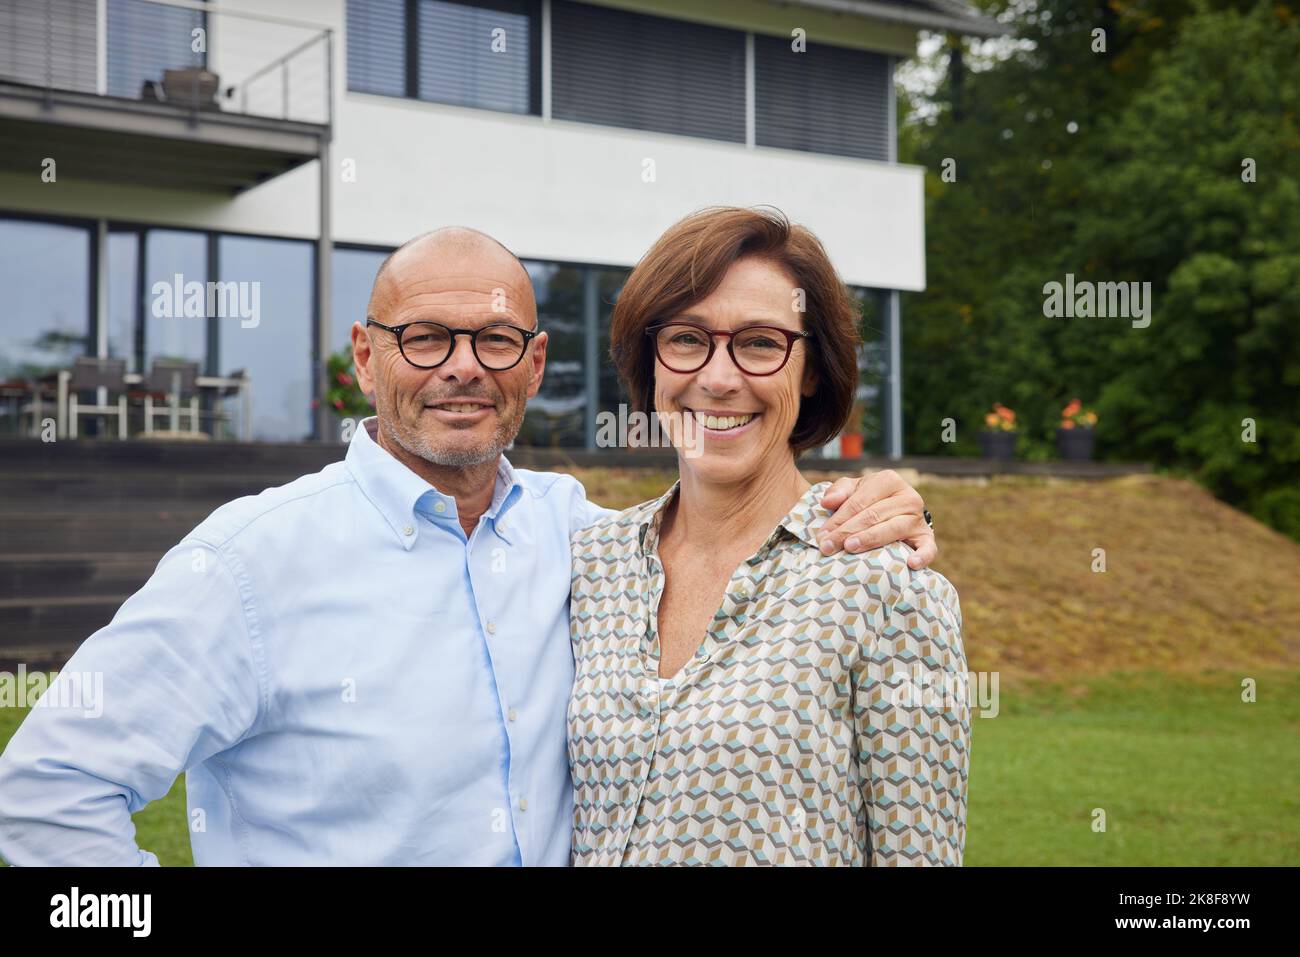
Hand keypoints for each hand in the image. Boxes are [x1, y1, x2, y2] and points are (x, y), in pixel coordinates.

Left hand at [818, 469, 936, 568]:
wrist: (894, 510)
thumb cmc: (868, 500)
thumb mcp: (853, 489)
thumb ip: (839, 491)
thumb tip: (827, 502)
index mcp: (888, 480)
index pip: (859, 502)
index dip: (838, 519)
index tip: (821, 536)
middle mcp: (908, 496)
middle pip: (873, 516)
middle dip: (847, 532)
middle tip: (828, 547)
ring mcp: (918, 518)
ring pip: (893, 529)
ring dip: (871, 540)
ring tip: (850, 548)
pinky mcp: (926, 537)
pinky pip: (928, 548)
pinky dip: (922, 556)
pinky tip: (911, 564)